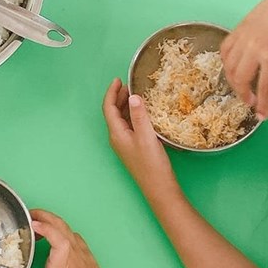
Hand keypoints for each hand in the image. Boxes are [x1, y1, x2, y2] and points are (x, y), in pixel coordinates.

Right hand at [4, 209, 115, 267]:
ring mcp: (85, 257)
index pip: (55, 235)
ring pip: (70, 231)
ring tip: (41, 227)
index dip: (43, 225)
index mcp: (63, 264)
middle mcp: (75, 256)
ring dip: (55, 224)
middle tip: (30, 216)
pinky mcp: (91, 262)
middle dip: (45, 216)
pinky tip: (59, 242)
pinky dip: (65, 233)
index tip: (30, 223)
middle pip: (62, 226)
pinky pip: (78, 239)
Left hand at [102, 80, 176, 199]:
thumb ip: (139, 115)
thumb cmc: (152, 164)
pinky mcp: (133, 147)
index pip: (108, 108)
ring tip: (136, 93)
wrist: (159, 187)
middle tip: (129, 84)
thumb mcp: (146, 136)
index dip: (112, 92)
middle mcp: (117, 138)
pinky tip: (143, 112)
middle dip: (119, 96)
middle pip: (113, 112)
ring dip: (126, 105)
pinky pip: (129, 125)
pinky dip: (133, 114)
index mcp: (117, 134)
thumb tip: (133, 96)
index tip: (119, 79)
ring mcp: (125, 143)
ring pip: (121, 118)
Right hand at [221, 0, 267, 119]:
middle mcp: (252, 48)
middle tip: (252, 102)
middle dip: (244, 95)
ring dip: (233, 81)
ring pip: (229, 66)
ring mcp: (243, 37)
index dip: (262, 106)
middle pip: (240, 79)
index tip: (262, 117)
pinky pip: (225, 50)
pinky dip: (226, 62)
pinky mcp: (238, 29)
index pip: (263, 88)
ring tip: (242, 88)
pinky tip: (233, 69)